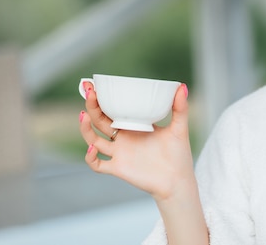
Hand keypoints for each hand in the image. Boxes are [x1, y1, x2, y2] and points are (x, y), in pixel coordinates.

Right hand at [79, 82, 195, 201]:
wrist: (177, 181)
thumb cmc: (178, 155)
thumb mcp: (179, 128)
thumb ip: (180, 108)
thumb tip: (181, 86)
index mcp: (134, 126)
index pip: (113, 109)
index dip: (102, 98)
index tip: (94, 84)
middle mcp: (123, 138)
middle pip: (100, 120)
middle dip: (92, 106)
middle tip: (90, 91)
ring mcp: (119, 153)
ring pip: (93, 139)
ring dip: (85, 128)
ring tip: (84, 115)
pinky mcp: (118, 168)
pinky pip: (97, 164)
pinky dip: (90, 156)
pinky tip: (93, 147)